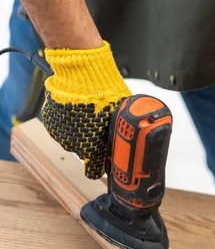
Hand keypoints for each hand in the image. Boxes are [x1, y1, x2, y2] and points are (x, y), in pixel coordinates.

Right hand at [41, 41, 131, 178]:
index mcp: (92, 149)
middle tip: (100, 127)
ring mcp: (60, 133)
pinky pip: (61, 124)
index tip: (106, 161)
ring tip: (88, 114)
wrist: (82, 76)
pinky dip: (68, 119)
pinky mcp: (50, 120)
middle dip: (92, 142)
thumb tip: (131, 138)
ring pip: (71, 137)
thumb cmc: (105, 96)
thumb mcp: (120, 118)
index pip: (94, 172)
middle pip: (84, 151)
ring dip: (79, 130)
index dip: (101, 167)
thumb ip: (120, 133)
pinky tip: (77, 109)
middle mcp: (73, 145)